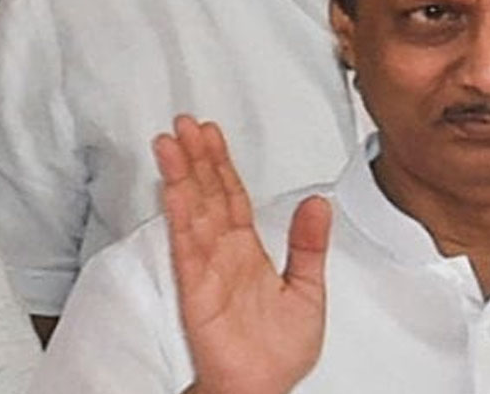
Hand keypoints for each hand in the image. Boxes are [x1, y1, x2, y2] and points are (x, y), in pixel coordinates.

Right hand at [155, 115, 331, 393]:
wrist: (263, 388)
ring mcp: (207, 268)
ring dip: (182, 175)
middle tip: (184, 122)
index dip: (221, 163)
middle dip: (196, 157)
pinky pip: (187, 244)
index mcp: (247, 252)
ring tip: (171, 141)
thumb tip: (318, 202)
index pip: (231, 196)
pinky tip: (173, 187)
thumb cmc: (278, 351)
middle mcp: (223, 254)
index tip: (211, 133)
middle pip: (207, 194)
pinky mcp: (196, 288)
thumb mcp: (307, 288)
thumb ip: (309, 245)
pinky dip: (179, 214)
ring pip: (192, 211)